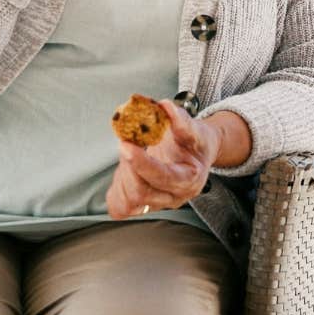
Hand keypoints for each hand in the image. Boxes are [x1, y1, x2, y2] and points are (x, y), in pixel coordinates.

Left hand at [106, 98, 218, 217]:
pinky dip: (116, 190)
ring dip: (122, 176)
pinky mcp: (142, 206)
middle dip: (128, 167)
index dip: (141, 163)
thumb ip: (181, 119)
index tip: (126, 144)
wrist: (197, 155)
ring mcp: (157, 204)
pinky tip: (125, 171)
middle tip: (127, 143)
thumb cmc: (195, 144)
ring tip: (129, 155)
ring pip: (128, 203)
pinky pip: (120, 208)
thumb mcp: (195, 129)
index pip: (162, 178)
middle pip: (141, 193)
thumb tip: (165, 106)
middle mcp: (173, 197)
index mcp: (189, 180)